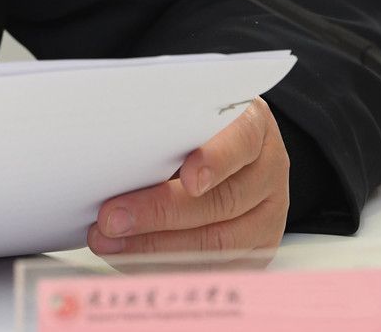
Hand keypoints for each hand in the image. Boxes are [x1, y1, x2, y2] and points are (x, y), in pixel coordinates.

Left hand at [86, 97, 289, 257]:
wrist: (230, 149)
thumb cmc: (197, 127)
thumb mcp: (188, 113)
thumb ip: (163, 129)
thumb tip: (114, 155)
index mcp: (254, 127)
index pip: (242, 141)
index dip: (216, 161)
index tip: (189, 178)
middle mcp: (268, 172)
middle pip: (224, 200)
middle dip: (160, 213)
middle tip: (112, 218)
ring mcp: (267, 215)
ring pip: (219, 242)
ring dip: (157, 246)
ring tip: (111, 242)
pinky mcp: (256, 250)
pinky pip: (215, 267)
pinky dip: (169, 266)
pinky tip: (133, 260)